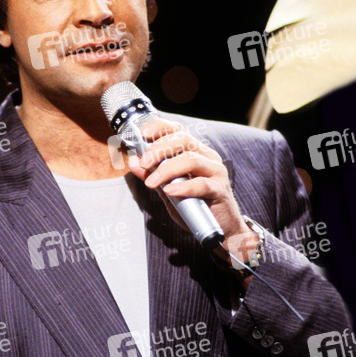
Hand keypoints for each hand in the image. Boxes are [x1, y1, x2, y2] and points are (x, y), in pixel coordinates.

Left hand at [126, 118, 255, 257]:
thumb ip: (153, 175)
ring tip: (152, 182)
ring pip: (191, 159)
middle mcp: (207, 157)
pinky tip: (170, 191)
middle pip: (183, 140)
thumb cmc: (196, 205)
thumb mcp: (168, 189)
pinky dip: (184, 187)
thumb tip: (134, 162)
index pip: (178, 131)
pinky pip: (202, 184)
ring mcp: (216, 172)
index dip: (161, 128)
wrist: (222, 228)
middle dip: (159, 149)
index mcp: (195, 152)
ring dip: (167, 169)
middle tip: (144, 162)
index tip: (144, 133)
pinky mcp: (220, 190)